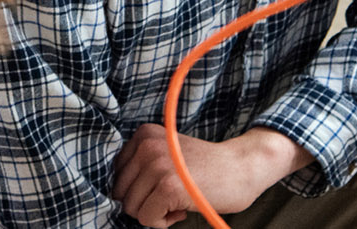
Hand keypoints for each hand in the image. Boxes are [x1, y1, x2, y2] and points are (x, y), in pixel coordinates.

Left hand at [110, 125, 310, 226]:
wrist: (241, 168)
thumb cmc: (205, 168)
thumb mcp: (167, 154)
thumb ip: (141, 166)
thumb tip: (115, 196)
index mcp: (143, 135)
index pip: (117, 175)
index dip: (138, 189)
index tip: (162, 186)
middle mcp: (146, 146)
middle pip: (121, 192)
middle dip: (143, 202)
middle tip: (170, 198)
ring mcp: (156, 166)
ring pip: (131, 208)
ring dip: (154, 213)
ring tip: (177, 202)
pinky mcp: (166, 187)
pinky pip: (146, 218)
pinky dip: (162, 222)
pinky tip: (181, 211)